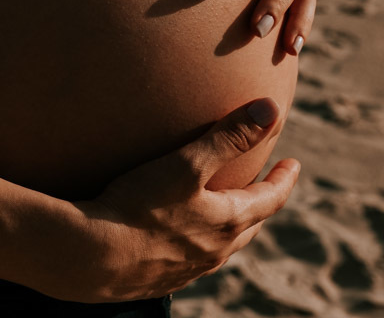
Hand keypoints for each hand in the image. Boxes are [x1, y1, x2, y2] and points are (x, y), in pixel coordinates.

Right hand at [56, 98, 298, 303]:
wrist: (93, 257)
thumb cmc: (141, 206)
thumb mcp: (187, 163)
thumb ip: (228, 136)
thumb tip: (270, 109)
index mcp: (228, 222)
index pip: (270, 199)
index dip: (284, 179)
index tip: (293, 164)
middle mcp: (215, 251)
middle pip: (249, 224)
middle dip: (260, 202)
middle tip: (262, 184)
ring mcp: (189, 269)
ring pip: (221, 244)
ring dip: (230, 223)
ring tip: (223, 207)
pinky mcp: (161, 277)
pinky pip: (192, 257)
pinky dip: (199, 239)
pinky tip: (179, 232)